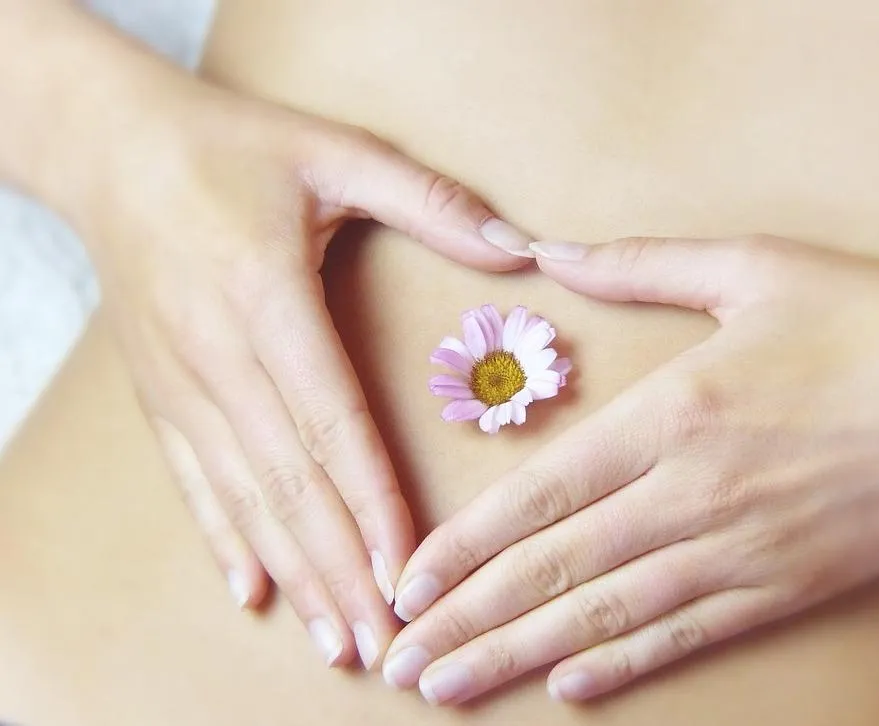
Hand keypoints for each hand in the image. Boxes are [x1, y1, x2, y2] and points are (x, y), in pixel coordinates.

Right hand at [82, 74, 533, 667]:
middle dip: (342, 569)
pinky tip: (253, 592)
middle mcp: (218, 354)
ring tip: (338, 638)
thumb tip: (520, 248)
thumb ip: (430, 202)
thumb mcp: (335, 153)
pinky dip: (225, 540)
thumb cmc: (233, 147)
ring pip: (245, 496)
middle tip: (387, 642)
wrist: (111, 147)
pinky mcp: (159, 394)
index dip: (374, 503)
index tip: (409, 570)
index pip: (331, 422)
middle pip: (290, 482)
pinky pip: (193, 481)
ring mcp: (180, 382)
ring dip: (295, 572)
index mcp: (266, 299)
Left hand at [382, 235, 878, 701]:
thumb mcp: (752, 267)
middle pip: (556, 568)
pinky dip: (623, 663)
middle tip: (401, 660)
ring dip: (522, 656)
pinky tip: (570, 688)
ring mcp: (741, 549)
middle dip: (469, 619)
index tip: (409, 580)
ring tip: (452, 686)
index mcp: (675, 411)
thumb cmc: (871, 320)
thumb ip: (641, 262)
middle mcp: (694, 491)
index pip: (543, 493)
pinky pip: (688, 634)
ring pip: (608, 615)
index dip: (466, 545)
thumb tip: (551, 249)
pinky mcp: (786, 585)